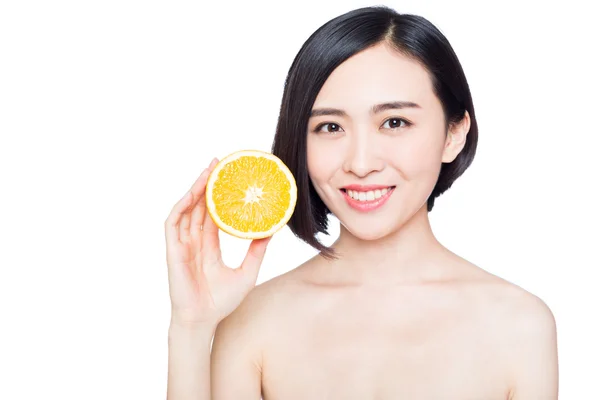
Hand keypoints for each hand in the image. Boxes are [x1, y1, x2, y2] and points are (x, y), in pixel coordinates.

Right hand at [164, 158, 271, 327]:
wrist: (203, 320)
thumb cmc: (222, 302)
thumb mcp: (247, 271)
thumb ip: (257, 251)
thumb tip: (272, 231)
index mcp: (209, 246)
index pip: (212, 214)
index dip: (219, 195)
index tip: (229, 178)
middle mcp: (194, 242)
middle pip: (199, 206)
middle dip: (206, 183)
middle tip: (218, 162)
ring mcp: (182, 245)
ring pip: (187, 209)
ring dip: (195, 189)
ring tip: (208, 171)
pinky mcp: (173, 250)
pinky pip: (173, 223)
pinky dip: (181, 207)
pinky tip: (192, 194)